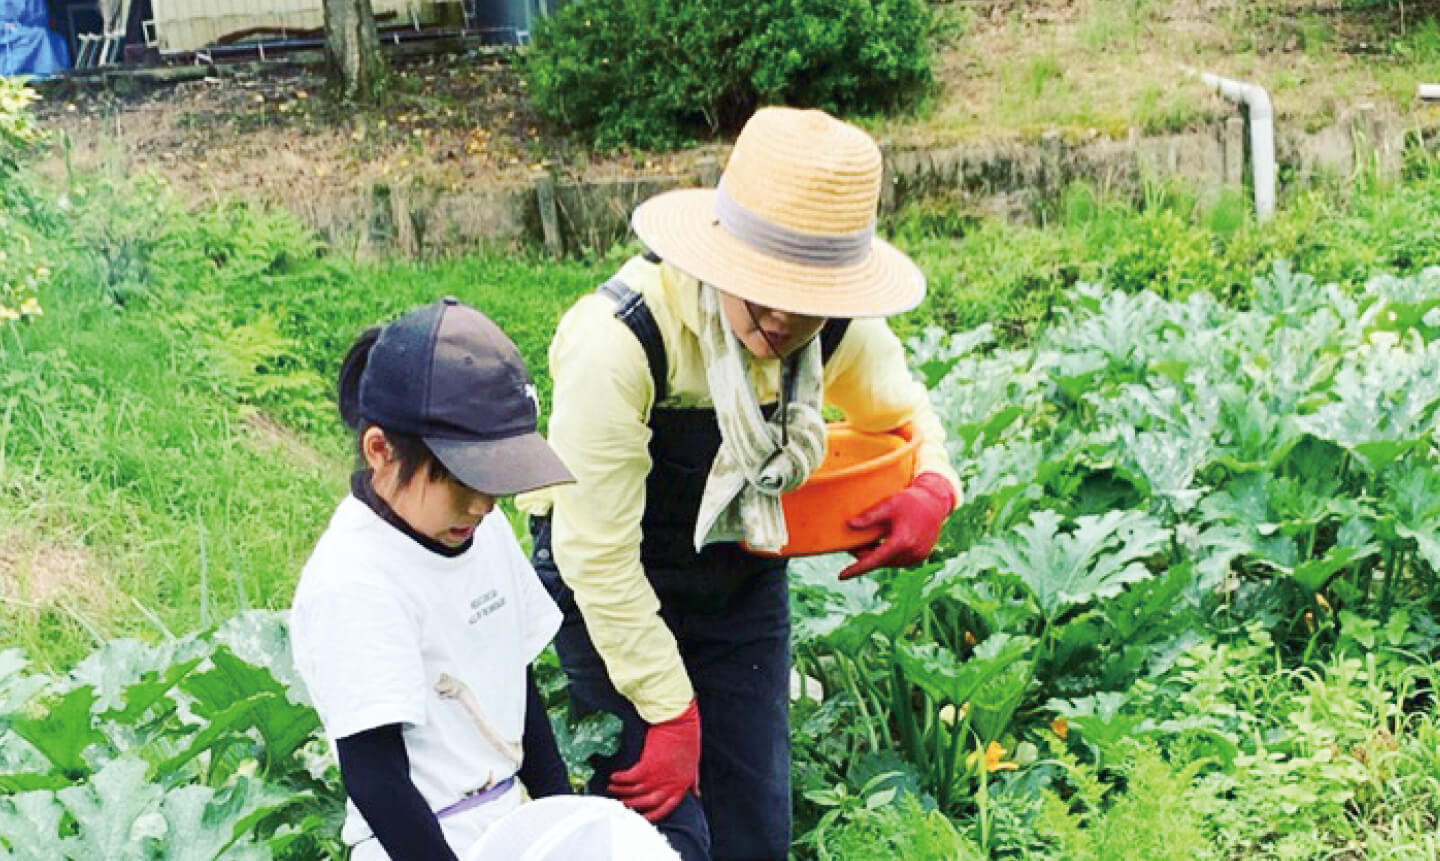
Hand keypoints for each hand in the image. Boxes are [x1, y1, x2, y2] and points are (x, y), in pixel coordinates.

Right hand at [607, 700, 699, 821]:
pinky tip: (613, 776)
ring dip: (621, 791)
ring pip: (635, 791)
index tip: (642, 816)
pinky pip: (628, 778)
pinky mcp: (647, 766)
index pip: (666, 808)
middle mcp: (669, 785)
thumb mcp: (694, 763)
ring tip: (612, 788)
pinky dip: (619, 779)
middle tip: (621, 802)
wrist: (679, 720)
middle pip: (647, 803)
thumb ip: (693, 780)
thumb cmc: (687, 737)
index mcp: (681, 785)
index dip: (652, 814)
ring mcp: (658, 777)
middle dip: (632, 803)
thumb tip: (697, 792)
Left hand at [838, 473, 956, 579]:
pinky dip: (887, 556)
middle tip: (850, 546)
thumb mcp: (888, 505)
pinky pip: (897, 561)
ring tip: (863, 544)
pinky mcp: (920, 557)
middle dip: (864, 557)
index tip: (841, 577)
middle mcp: (911, 553)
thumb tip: (849, 525)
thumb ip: (869, 516)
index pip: (874, 560)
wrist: (935, 503)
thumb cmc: (911, 501)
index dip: (856, 569)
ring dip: (876, 557)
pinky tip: (879, 545)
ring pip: (888, 562)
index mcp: (902, 542)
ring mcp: (917, 557)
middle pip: (880, 561)